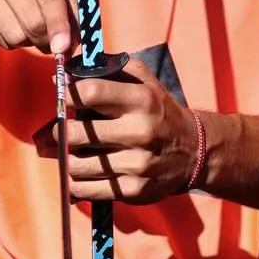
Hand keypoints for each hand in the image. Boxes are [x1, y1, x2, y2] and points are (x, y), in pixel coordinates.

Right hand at [0, 0, 74, 52]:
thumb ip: (69, 1)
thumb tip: (76, 38)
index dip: (58, 25)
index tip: (64, 46)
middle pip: (32, 23)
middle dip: (47, 40)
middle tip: (54, 43)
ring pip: (16, 36)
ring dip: (29, 41)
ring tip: (28, 26)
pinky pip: (0, 40)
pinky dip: (12, 40)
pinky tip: (11, 23)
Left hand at [37, 58, 200, 203]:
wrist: (196, 151)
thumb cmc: (159, 111)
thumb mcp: (143, 80)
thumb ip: (107, 67)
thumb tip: (66, 70)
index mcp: (142, 100)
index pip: (89, 93)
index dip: (67, 95)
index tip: (63, 98)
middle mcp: (141, 132)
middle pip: (77, 133)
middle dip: (62, 131)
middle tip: (63, 130)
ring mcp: (138, 164)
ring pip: (77, 164)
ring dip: (67, 158)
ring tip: (72, 152)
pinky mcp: (135, 190)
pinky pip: (87, 189)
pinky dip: (76, 183)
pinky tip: (81, 173)